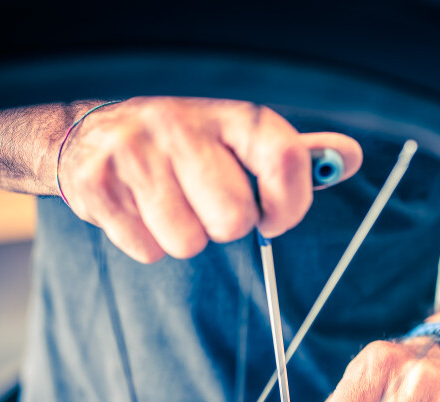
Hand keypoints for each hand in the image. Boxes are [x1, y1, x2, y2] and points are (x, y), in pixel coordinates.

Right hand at [57, 97, 362, 261]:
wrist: (90, 133)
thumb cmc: (180, 142)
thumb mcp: (235, 135)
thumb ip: (290, 154)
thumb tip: (349, 159)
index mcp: (227, 112)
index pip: (285, 159)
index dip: (289, 205)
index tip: (275, 216)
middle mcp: (180, 126)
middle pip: (233, 219)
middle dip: (225, 224)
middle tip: (205, 201)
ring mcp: (135, 155)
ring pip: (188, 242)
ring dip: (184, 235)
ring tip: (168, 202)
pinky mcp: (99, 187)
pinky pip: (149, 250)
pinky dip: (149, 241)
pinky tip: (140, 209)